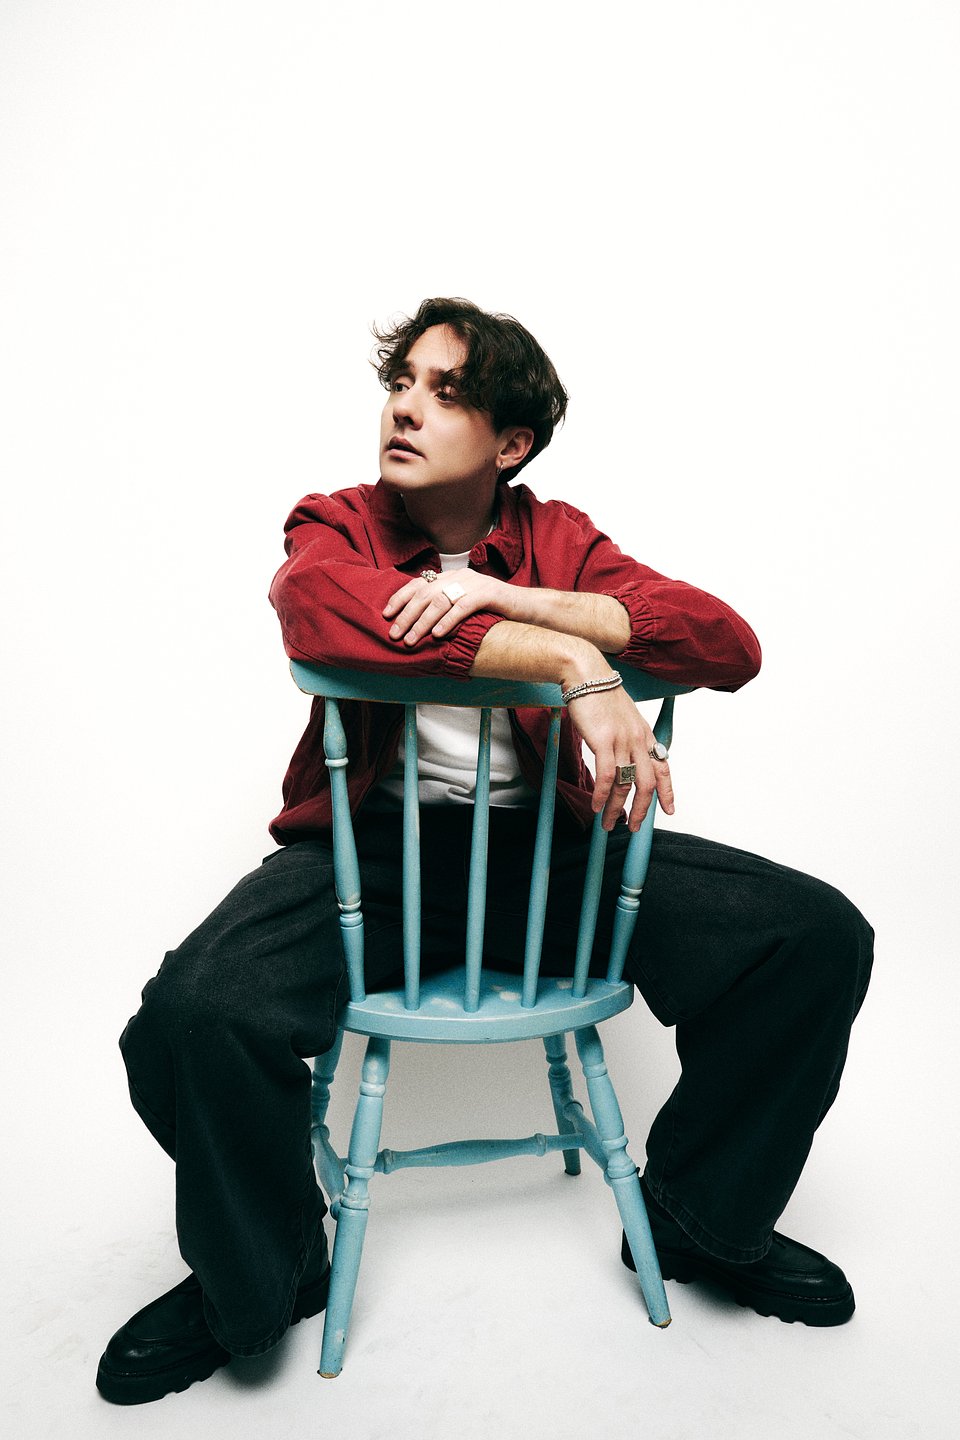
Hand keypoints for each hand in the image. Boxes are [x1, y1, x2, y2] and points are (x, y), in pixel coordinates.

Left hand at [383, 570, 513, 645]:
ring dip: (422, 622)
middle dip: (406, 615)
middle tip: (394, 634)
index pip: (418, 583)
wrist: (526, 607)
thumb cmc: (493, 611)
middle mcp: (459, 576)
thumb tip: (418, 624)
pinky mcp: (488, 593)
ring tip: (412, 639)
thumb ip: (444, 608)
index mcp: (451, 577)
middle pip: (425, 594)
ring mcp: (474, 583)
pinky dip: (447, 621)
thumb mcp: (464, 606)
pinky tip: (437, 634)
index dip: (400, 598)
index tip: (386, 614)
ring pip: (440, 601)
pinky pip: (462, 607)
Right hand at [566, 684, 675, 831]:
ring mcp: (622, 740)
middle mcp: (638, 739)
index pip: (664, 767)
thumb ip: (627, 737)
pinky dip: (603, 796)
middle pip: (648, 784)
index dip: (668, 792)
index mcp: (645, 734)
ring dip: (617, 808)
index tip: (669, 810)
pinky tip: (597, 805)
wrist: (586, 674)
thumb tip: (622, 756)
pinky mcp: (604, 740)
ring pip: (626, 784)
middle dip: (641, 810)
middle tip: (633, 827)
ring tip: (607, 823)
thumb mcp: (622, 716)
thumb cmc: (600, 694)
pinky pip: (608, 776)